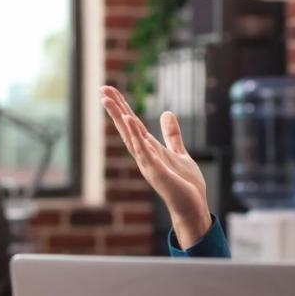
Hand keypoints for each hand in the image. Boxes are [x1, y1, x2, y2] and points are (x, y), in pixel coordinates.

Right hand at [100, 85, 210, 246]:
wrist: (192, 207)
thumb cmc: (184, 184)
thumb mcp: (178, 152)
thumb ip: (171, 134)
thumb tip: (166, 113)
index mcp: (148, 149)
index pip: (132, 124)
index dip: (122, 106)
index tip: (109, 89)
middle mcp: (144, 155)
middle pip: (126, 127)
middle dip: (115, 108)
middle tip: (101, 88)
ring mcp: (148, 163)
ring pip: (131, 136)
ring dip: (119, 117)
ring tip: (107, 99)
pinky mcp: (157, 172)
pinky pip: (145, 151)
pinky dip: (136, 136)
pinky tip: (129, 121)